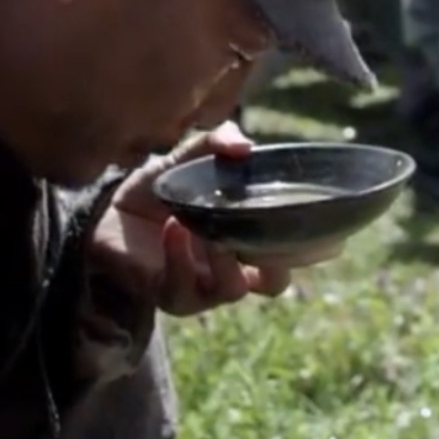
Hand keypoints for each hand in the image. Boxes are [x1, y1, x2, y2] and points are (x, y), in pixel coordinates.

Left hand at [89, 122, 342, 316]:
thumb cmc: (157, 189)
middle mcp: (232, 268)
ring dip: (226, 261)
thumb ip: (214, 143)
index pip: (293, 253)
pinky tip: (176, 229)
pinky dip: (182, 258)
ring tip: (209, 231)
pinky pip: (183, 289)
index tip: (332, 235)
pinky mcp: (168, 296)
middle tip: (272, 240)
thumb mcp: (187, 159)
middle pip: (275, 284)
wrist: (106, 214)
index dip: (316, 248)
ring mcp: (202, 287)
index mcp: (248, 239)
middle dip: (279, 264)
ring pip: (232, 290)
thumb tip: (244, 145)